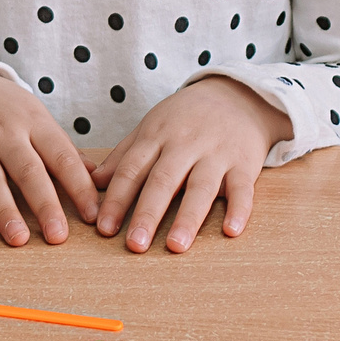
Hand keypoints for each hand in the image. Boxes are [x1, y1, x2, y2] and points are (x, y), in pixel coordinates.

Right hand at [0, 72, 100, 245]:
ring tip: (18, 239)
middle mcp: (5, 136)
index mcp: (34, 124)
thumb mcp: (38, 119)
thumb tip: (98, 177)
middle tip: (58, 236)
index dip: (78, 186)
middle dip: (45, 204)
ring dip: (4, 212)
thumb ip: (64, 149)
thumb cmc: (6, 110)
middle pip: (28, 172)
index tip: (92, 215)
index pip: (61, 157)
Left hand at [91, 77, 289, 253]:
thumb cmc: (186, 118)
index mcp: (157, 135)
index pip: (132, 170)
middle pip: (164, 180)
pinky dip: (239, 210)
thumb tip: (95, 183)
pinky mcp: (244, 163)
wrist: (236, 95)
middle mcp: (185, 144)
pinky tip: (231, 231)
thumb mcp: (152, 126)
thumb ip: (124, 155)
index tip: (104, 228)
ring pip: (201, 187)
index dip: (117, 199)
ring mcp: (217, 153)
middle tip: (134, 245)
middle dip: (148, 213)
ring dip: (188, 218)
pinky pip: (243, 188)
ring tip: (175, 245)